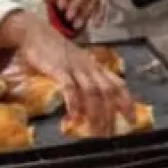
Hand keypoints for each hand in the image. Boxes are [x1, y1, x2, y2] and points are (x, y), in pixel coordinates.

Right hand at [11, 13, 130, 134]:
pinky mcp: (59, 69)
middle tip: (110, 134)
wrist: (35, 33)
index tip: (132, 119)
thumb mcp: (76, 62)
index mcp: (95, 66)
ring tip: (96, 131)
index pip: (118, 84)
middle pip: (107, 92)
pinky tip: (74, 117)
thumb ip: (84, 77)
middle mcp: (90, 67)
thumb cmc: (55, 50)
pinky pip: (70, 87)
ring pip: (92, 92)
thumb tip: (89, 101)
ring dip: (96, 113)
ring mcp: (76, 67)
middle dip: (111, 114)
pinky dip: (74, 103)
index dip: (126, 102)